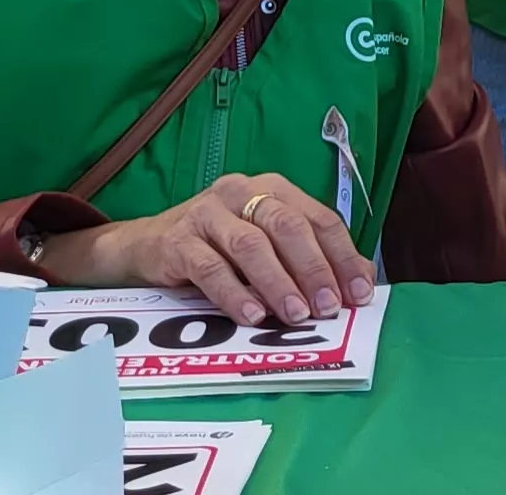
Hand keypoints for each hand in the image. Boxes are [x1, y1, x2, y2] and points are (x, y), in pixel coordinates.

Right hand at [47, 172, 374, 324]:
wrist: (145, 245)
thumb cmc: (217, 248)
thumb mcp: (265, 247)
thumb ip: (307, 259)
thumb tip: (359, 283)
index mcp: (273, 189)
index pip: (319, 218)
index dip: (343, 256)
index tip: (359, 294)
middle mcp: (241, 191)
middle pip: (287, 226)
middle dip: (313, 268)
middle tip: (328, 307)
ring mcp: (207, 212)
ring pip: (250, 245)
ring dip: (278, 283)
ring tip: (296, 315)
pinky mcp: (177, 239)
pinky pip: (210, 267)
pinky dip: (234, 293)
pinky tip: (252, 315)